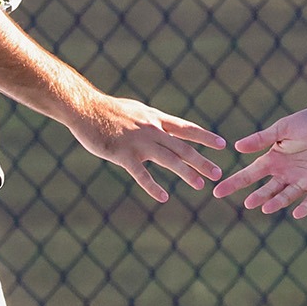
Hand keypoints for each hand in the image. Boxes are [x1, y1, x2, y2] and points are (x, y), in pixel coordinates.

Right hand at [70, 98, 225, 202]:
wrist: (84, 108)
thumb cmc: (108, 110)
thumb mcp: (136, 111)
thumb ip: (151, 121)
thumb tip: (163, 126)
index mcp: (155, 118)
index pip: (186, 128)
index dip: (205, 137)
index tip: (222, 145)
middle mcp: (152, 129)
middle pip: (182, 146)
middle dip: (202, 160)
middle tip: (218, 172)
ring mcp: (138, 142)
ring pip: (168, 159)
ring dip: (186, 172)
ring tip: (201, 185)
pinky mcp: (123, 154)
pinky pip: (141, 174)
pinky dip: (153, 186)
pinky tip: (164, 197)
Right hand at [213, 107, 306, 218]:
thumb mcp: (284, 127)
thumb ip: (262, 139)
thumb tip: (236, 147)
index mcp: (275, 159)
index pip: (250, 174)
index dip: (235, 183)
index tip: (218, 192)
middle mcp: (287, 173)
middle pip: (268, 189)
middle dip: (257, 197)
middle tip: (247, 204)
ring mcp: (305, 181)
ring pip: (287, 196)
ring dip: (276, 202)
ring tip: (265, 207)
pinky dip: (305, 207)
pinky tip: (297, 213)